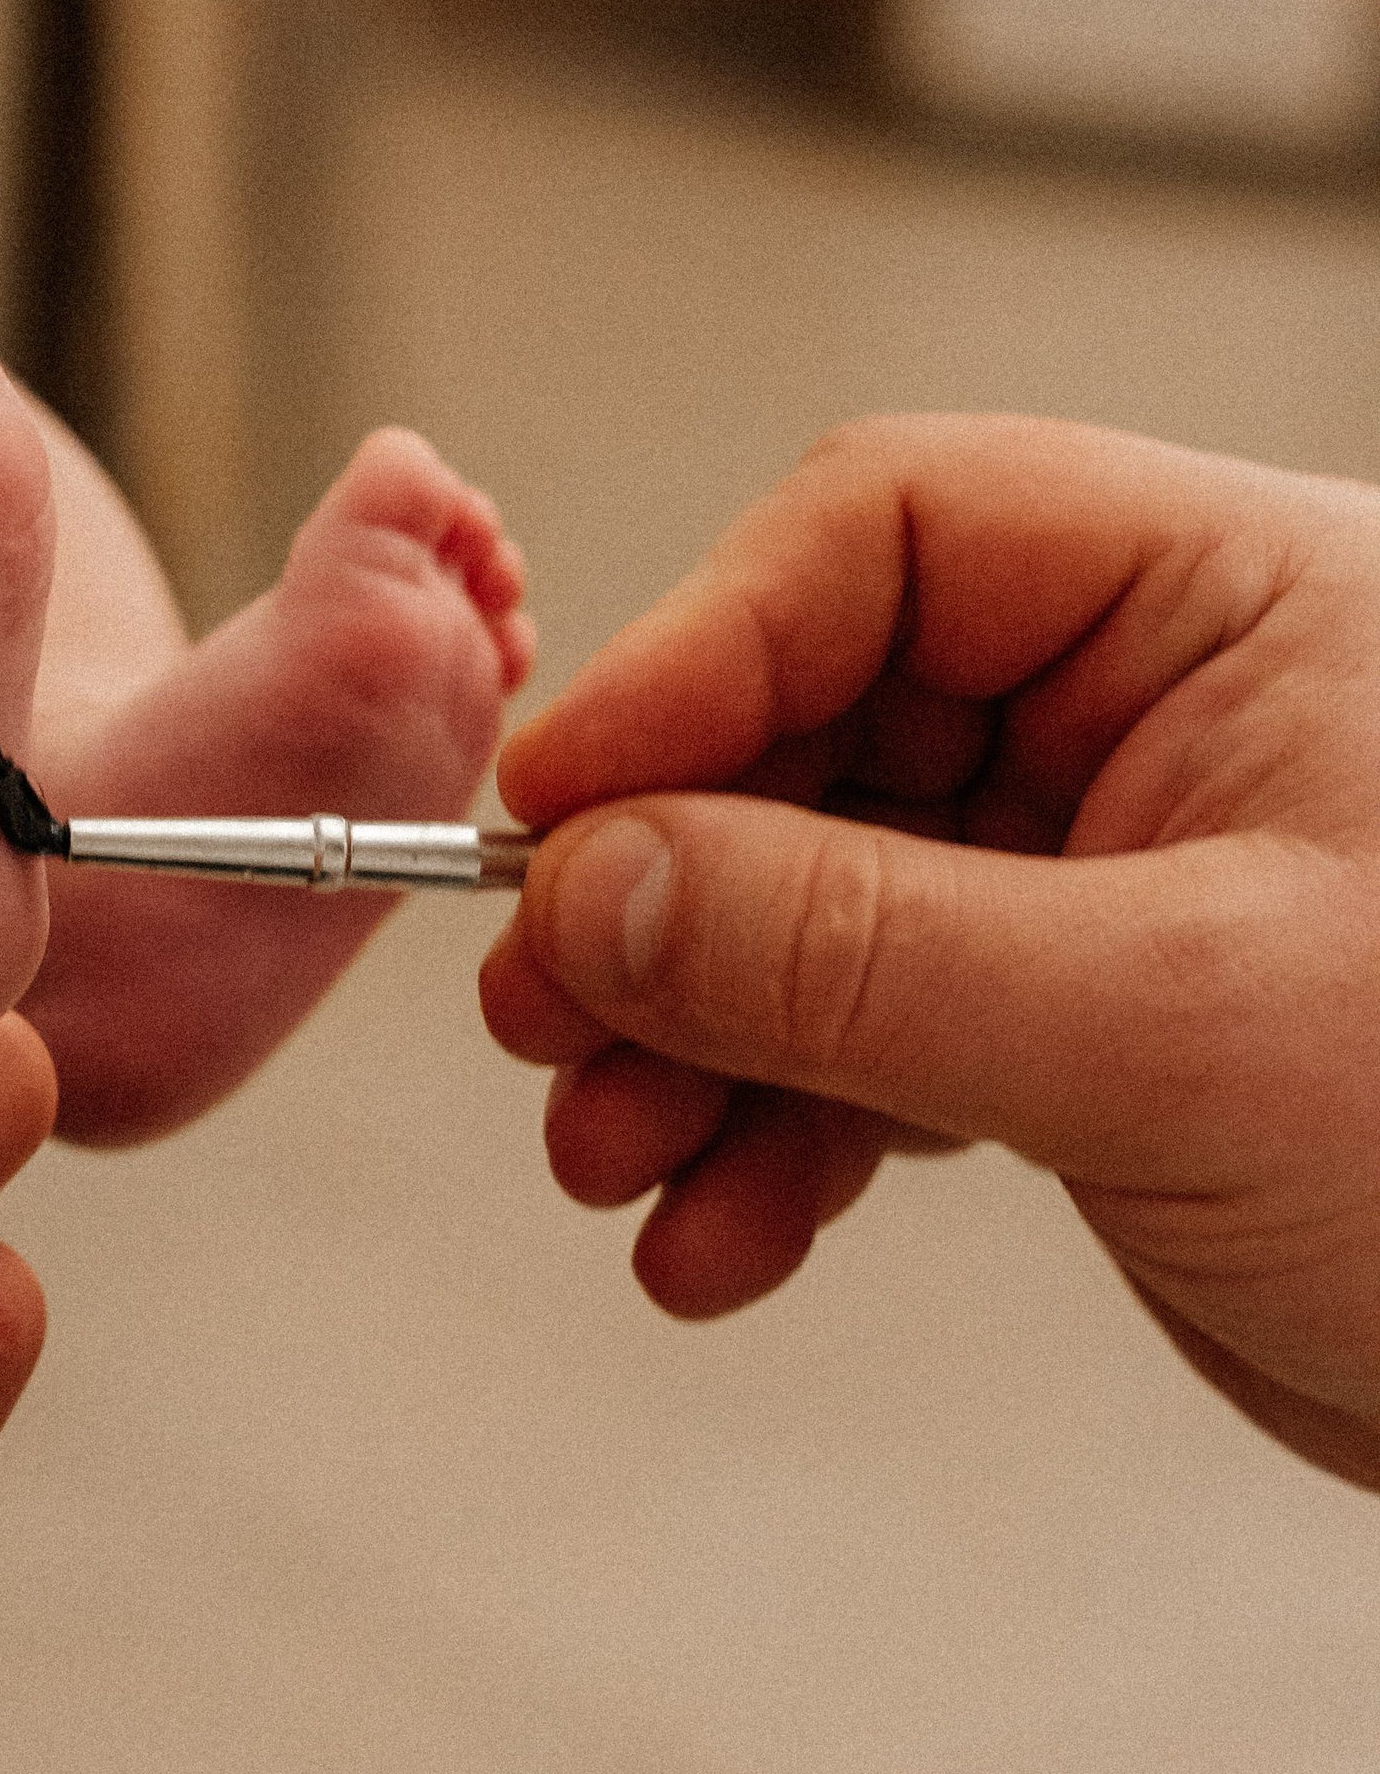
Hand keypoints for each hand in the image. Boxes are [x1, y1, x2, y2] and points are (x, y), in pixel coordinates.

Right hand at [480, 414, 1379, 1491]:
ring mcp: (1098, 875)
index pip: (889, 539)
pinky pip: (858, 1040)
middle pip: (810, 730)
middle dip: (664, 899)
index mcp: (1228, 608)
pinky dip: (770, 1136)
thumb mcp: (1165, 1027)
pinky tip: (719, 1234)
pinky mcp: (1071, 1025)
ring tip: (615, 1160)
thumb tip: (593, 886)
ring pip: (806, 903)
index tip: (557, 804)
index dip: (696, 655)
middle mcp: (1150, 717)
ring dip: (688, 1043)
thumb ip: (849, 946)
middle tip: (546, 1016)